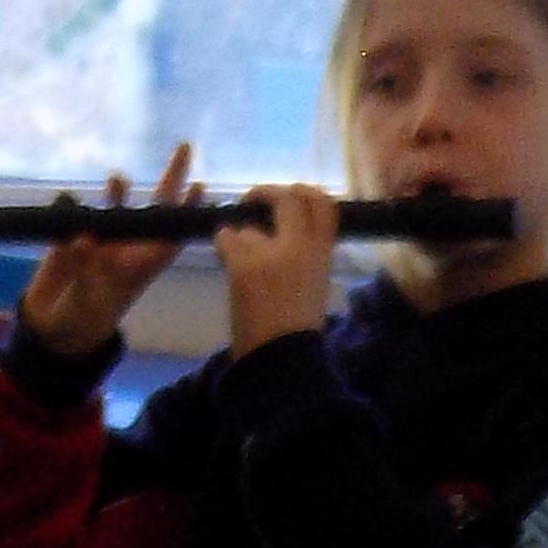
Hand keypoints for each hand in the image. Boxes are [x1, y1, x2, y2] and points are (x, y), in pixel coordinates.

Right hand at [16, 145, 199, 354]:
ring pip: (116, 207)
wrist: (49, 327)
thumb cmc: (81, 321)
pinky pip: (73, 214)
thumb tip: (84, 236)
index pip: (169, 236)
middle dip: (170, 179)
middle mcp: (125, 247)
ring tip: (117, 179)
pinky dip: (70, 205)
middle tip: (186, 147)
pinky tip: (67, 199)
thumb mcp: (87, 300)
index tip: (201, 186)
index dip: (185, 213)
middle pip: (153, 209)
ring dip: (118, 191)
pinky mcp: (68, 237)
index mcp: (139, 265)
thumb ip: (85, 269)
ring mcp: (98, 239)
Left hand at [219, 183, 340, 358]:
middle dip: (263, 195)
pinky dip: (223, 247)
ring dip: (240, 240)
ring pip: (247, 227)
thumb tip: (282, 228)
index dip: (306, 192)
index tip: (291, 192)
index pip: (324, 204)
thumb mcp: (316, 281)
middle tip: (250, 201)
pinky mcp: (242, 265)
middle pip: (287, 198)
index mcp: (324, 253)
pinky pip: (226, 238)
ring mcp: (271, 254)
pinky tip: (227, 264)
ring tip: (243, 267)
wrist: (279, 356)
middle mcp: (301, 246)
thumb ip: (305, 251)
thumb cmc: (297, 325)